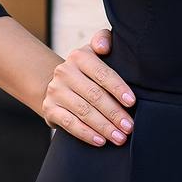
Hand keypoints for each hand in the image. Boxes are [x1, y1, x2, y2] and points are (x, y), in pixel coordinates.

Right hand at [42, 27, 135, 147]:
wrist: (61, 85)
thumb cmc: (90, 70)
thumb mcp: (96, 51)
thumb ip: (103, 40)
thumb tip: (104, 47)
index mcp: (80, 56)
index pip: (101, 73)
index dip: (118, 88)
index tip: (132, 102)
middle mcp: (64, 72)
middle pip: (94, 95)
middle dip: (114, 113)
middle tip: (129, 127)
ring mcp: (55, 91)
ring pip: (83, 111)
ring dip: (104, 126)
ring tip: (120, 138)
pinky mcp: (49, 109)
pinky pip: (69, 123)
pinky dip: (86, 134)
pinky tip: (100, 141)